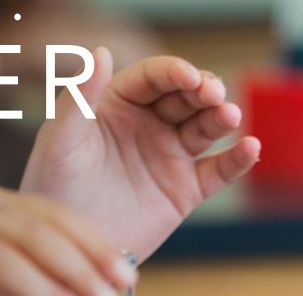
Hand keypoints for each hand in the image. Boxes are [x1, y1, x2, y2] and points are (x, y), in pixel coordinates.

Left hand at [21, 47, 260, 259]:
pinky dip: (238, 159)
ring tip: (230, 116)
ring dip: (222, 118)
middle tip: (213, 94)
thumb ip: (79, 97)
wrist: (68, 251)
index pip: (153, 77)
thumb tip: (101, 51)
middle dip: (204, 90)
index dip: (174, 71)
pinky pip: (218, 170)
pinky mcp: (185, 190)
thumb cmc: (52, 190)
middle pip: (186, 97)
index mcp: (118, 104)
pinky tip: (250, 148)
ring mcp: (170, 156)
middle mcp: (148, 124)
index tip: (188, 76)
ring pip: (206, 128)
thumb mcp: (59, 141)